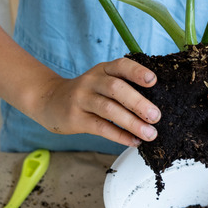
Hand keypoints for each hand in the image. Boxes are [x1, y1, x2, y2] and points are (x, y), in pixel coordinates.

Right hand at [33, 57, 161, 147]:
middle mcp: (92, 81)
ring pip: (109, 109)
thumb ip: (124, 87)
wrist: (50, 101)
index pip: (121, 66)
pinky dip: (119, 135)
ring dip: (132, 123)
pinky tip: (133, 141)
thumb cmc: (87, 93)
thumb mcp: (102, 81)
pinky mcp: (76, 118)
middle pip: (116, 88)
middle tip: (156, 116)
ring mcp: (82, 99)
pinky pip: (101, 127)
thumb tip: (156, 105)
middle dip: (138, 102)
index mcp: (103, 69)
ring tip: (150, 134)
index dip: (137, 72)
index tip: (153, 81)